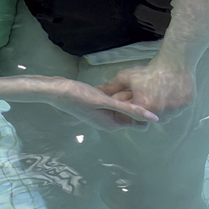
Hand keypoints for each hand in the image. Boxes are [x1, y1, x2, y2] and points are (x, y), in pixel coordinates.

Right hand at [42, 77, 157, 130]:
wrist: (58, 91)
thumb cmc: (79, 96)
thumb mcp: (106, 101)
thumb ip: (129, 110)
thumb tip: (151, 118)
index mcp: (113, 124)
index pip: (138, 122)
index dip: (144, 111)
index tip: (145, 95)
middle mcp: (109, 123)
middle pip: (130, 114)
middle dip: (135, 102)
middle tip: (135, 86)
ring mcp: (102, 115)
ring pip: (122, 107)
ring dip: (126, 97)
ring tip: (127, 84)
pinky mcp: (98, 107)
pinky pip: (114, 102)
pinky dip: (117, 95)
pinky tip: (116, 85)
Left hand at [98, 62, 194, 118]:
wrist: (175, 62)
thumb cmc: (149, 70)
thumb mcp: (127, 77)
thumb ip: (111, 87)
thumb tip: (97, 92)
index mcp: (142, 106)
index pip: (133, 115)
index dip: (132, 108)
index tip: (135, 100)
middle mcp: (158, 111)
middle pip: (149, 117)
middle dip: (146, 110)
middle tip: (149, 96)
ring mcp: (174, 109)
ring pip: (164, 115)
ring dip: (160, 109)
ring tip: (159, 94)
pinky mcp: (185, 105)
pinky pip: (177, 110)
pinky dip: (173, 104)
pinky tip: (170, 93)